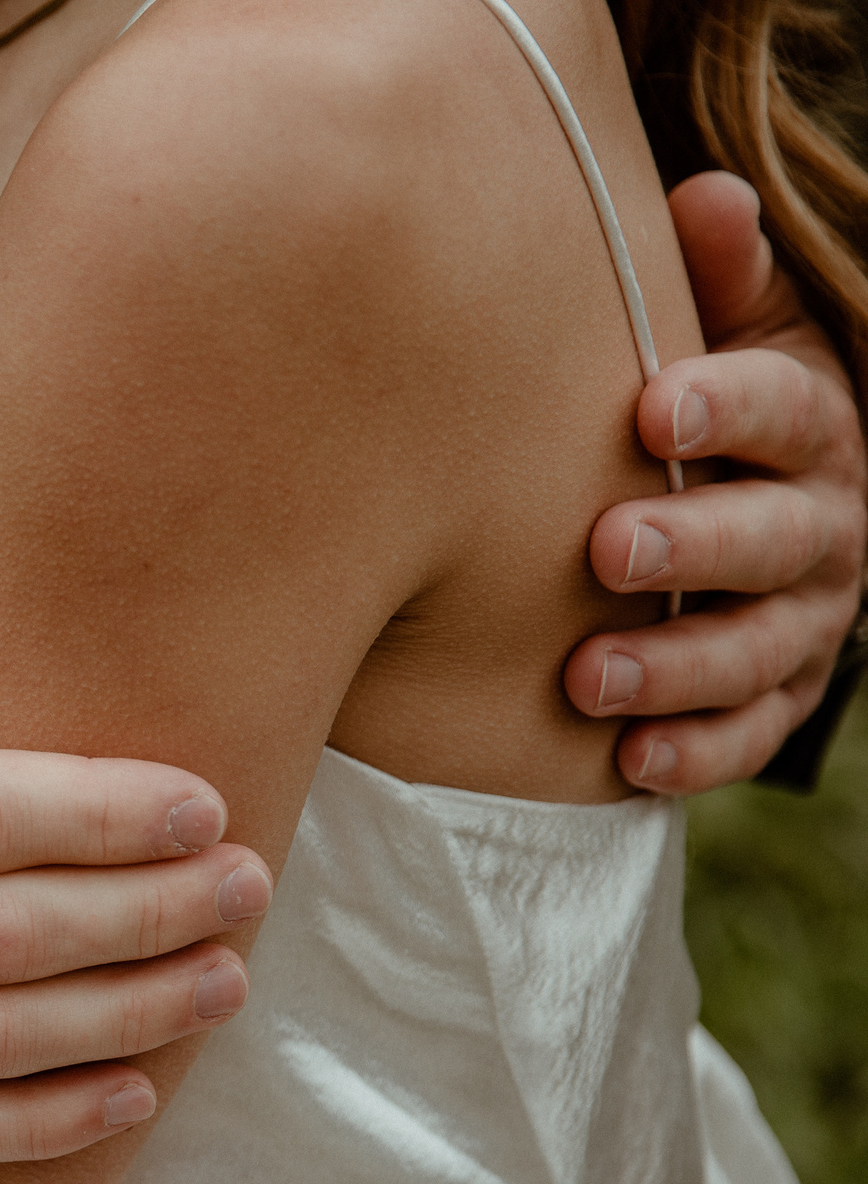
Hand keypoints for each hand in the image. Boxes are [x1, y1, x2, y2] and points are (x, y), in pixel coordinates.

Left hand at [567, 172, 866, 792]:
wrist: (726, 513)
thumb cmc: (693, 412)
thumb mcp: (722, 337)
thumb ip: (717, 280)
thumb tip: (708, 197)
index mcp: (811, 429)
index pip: (790, 409)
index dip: (729, 406)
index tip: (651, 407)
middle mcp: (821, 531)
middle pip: (773, 539)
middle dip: (696, 546)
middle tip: (606, 550)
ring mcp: (799, 625)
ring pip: (752, 652)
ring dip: (674, 667)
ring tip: (586, 678)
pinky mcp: (769, 703)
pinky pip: (742, 739)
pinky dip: (691, 754)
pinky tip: (630, 761)